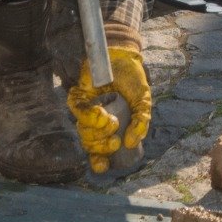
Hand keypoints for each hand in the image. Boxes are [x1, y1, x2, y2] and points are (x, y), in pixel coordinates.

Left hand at [68, 39, 151, 172]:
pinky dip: (89, 117)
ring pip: (83, 132)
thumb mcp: (144, 102)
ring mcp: (85, 110)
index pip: (99, 152)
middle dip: (102, 147)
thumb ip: (142, 123)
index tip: (103, 165)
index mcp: (110, 129)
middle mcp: (95, 123)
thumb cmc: (133, 80)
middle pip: (90, 145)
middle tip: (115, 139)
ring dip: (97, 132)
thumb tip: (131, 143)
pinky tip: (100, 112)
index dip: (98, 162)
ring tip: (111, 122)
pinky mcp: (78, 97)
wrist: (124, 56)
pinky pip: (78, 112)